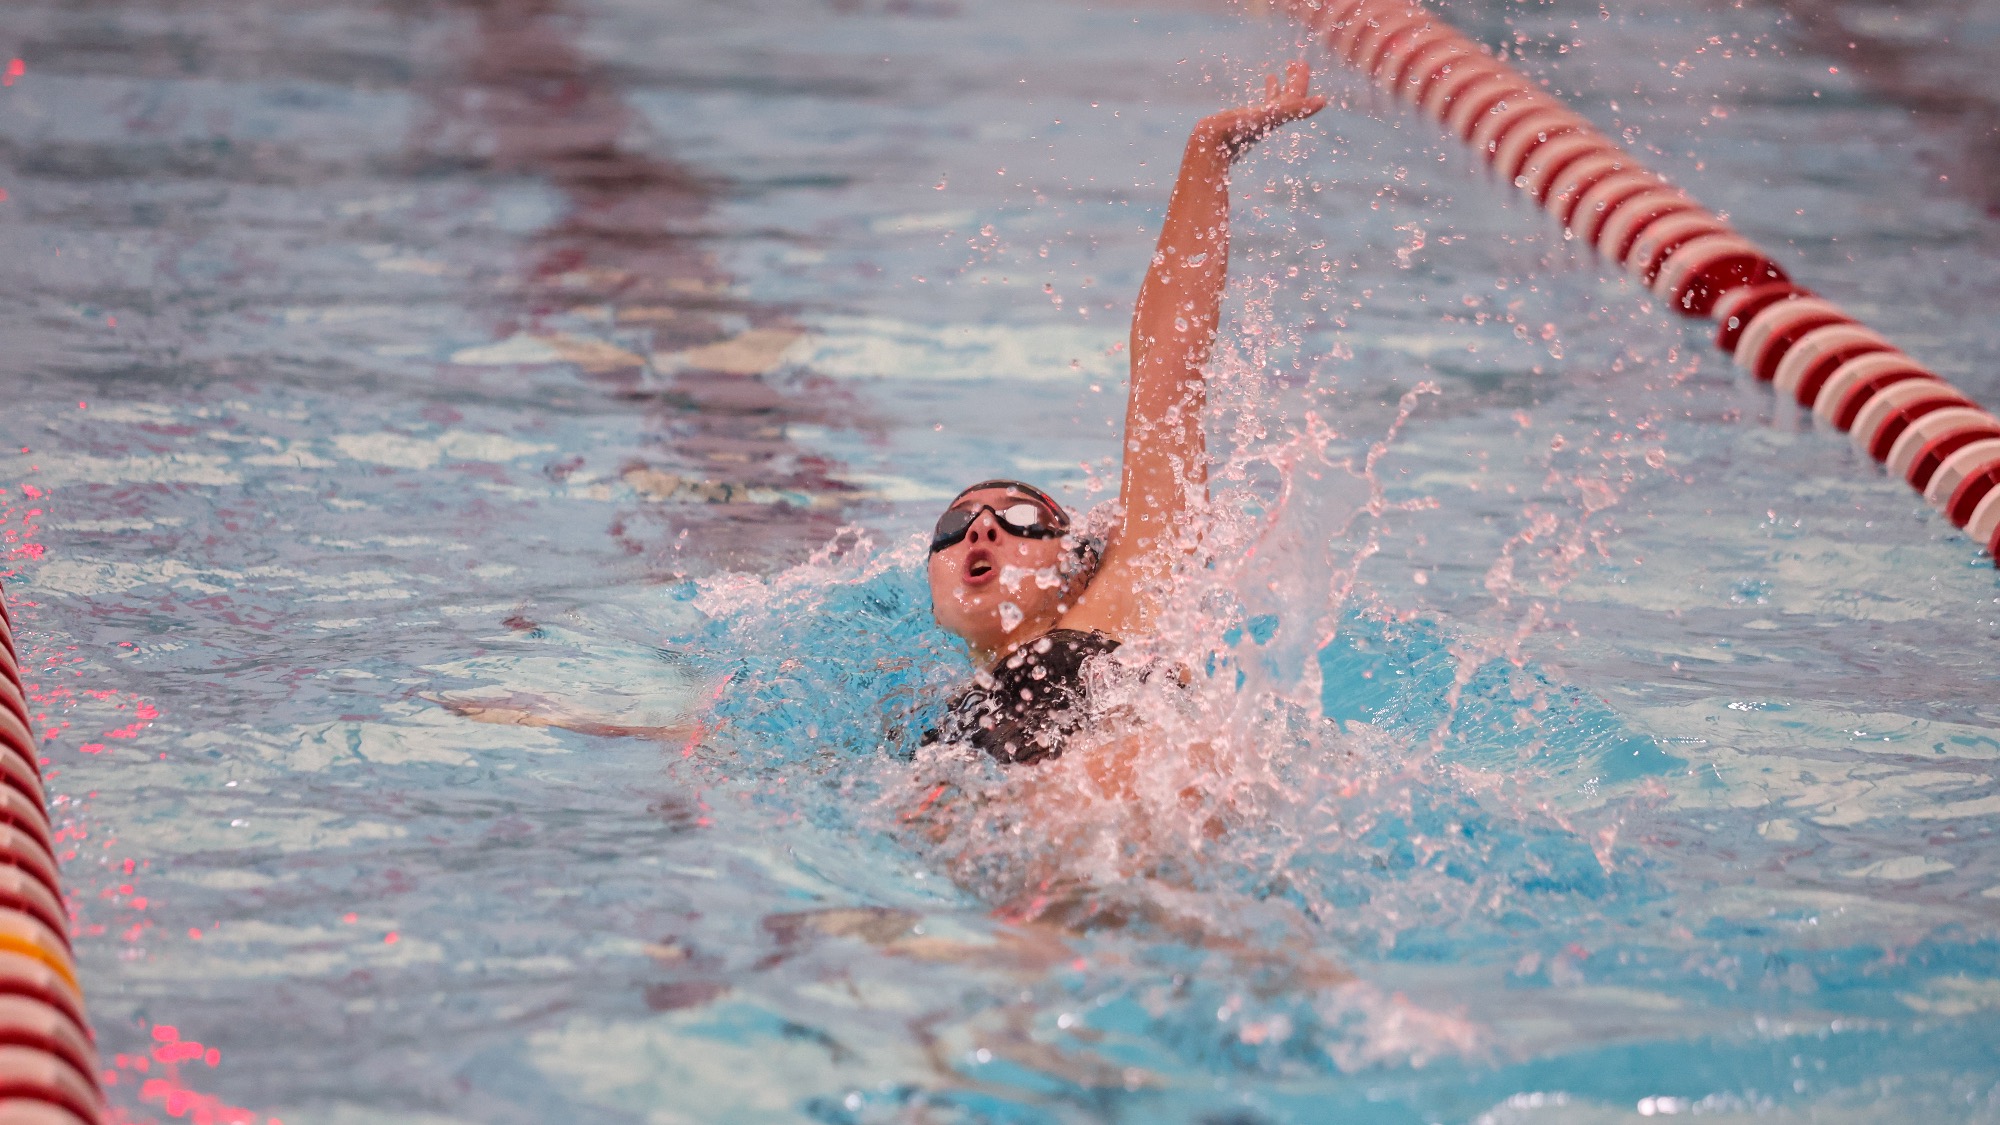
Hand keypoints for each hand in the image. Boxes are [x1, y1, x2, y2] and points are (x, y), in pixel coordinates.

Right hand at [1195, 59, 1327, 161]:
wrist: (1210, 147)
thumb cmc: (1237, 131)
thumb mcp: (1271, 115)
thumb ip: (1298, 107)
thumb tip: (1324, 101)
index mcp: (1278, 115)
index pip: (1296, 96)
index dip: (1301, 79)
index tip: (1302, 63)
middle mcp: (1271, 118)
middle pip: (1289, 98)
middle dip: (1294, 80)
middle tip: (1296, 63)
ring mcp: (1258, 120)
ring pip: (1275, 100)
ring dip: (1280, 86)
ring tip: (1277, 74)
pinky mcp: (1245, 122)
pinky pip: (1261, 104)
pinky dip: (1267, 91)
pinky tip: (1267, 82)